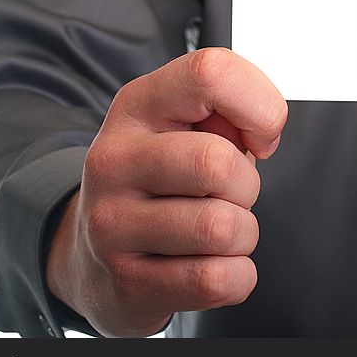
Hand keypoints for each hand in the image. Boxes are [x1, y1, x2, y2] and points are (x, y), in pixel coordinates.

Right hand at [45, 48, 287, 336]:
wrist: (95, 260)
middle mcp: (114, 159)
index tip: (259, 137)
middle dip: (246, 186)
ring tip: (215, 233)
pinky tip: (209, 265)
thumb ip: (227, 113)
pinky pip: (216, 280)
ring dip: (241, 235)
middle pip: (218, 163)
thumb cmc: (163, 184)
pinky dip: (236, 276)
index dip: (260, 105)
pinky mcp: (126, 282)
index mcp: (137, 106)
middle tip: (229, 196)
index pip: (210, 74)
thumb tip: (261, 133)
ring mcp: (112, 223)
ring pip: (222, 228)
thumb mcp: (183, 129)